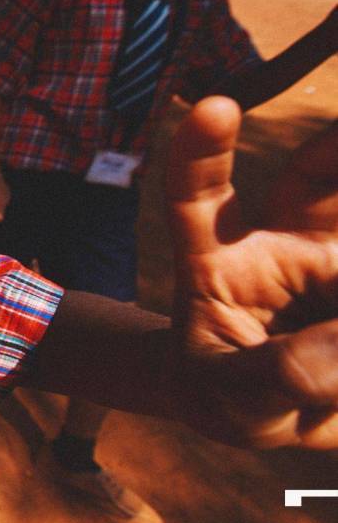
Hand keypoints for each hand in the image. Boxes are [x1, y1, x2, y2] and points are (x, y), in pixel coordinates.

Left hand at [166, 97, 337, 447]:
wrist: (269, 415)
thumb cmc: (231, 394)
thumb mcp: (234, 396)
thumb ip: (280, 374)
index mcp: (218, 259)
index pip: (199, 197)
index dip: (202, 152)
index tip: (215, 108)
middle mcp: (285, 242)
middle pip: (314, 176)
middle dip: (337, 145)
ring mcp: (337, 254)